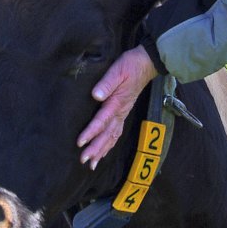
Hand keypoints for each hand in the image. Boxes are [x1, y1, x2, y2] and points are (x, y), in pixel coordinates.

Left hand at [77, 45, 158, 167]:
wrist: (146, 64)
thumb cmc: (130, 65)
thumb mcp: (117, 70)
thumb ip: (107, 83)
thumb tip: (96, 95)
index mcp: (117, 103)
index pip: (102, 121)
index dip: (91, 132)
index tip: (80, 143)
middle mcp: (120, 112)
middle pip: (107, 134)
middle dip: (96, 148)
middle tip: (84, 160)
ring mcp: (123, 114)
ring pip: (112, 137)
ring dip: (102, 151)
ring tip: (92, 164)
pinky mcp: (123, 113)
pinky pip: (117, 133)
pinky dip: (110, 145)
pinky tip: (104, 152)